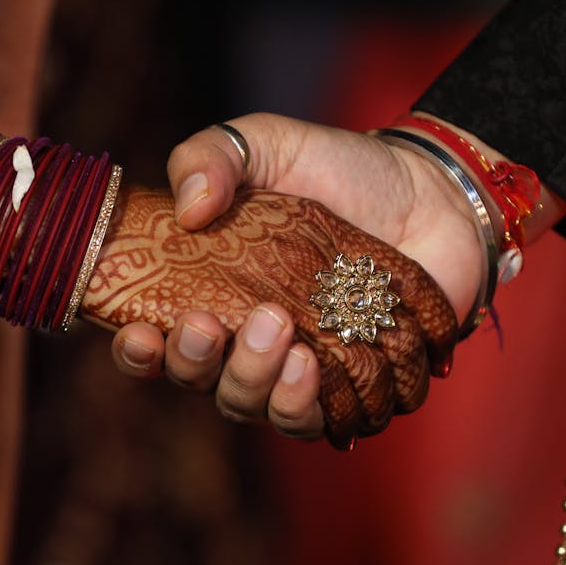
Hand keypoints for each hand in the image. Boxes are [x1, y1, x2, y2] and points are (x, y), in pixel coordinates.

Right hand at [79, 186, 456, 448]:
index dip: (138, 353)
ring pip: (257, 410)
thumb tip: (187, 209)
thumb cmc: (339, 171)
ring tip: (279, 336)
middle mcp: (250, 346)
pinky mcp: (356, 389)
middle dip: (199, 364)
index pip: (156, 345)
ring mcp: (302, 374)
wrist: (428, 192)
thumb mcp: (268, 142)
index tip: (137, 331)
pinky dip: (308, 404)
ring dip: (255, 382)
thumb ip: (212, 155)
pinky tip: (312, 365)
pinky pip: (322, 423)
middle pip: (205, 384)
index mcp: (213, 296)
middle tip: (213, 322)